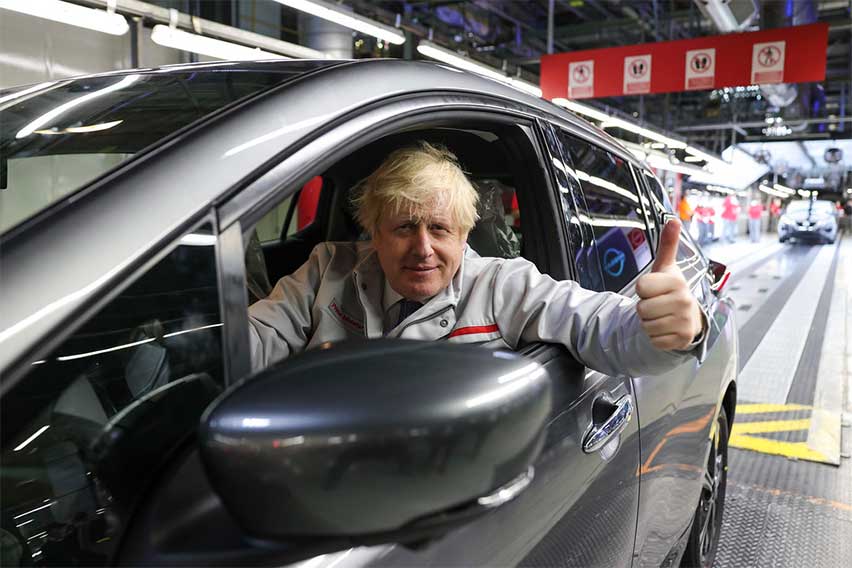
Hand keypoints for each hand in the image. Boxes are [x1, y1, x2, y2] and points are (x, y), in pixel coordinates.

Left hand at [635, 220, 703, 350]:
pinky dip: (655, 336)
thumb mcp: (666, 268)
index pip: (641, 287)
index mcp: (677, 282)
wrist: (688, 317)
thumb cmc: (671, 290)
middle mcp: (684, 301)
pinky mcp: (680, 340)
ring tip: (661, 315)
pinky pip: (652, 339)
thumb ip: (667, 245)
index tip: (654, 288)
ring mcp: (684, 322)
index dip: (643, 289)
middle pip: (641, 308)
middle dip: (644, 307)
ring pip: (645, 325)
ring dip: (648, 322)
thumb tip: (673, 220)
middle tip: (657, 304)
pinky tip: (665, 328)